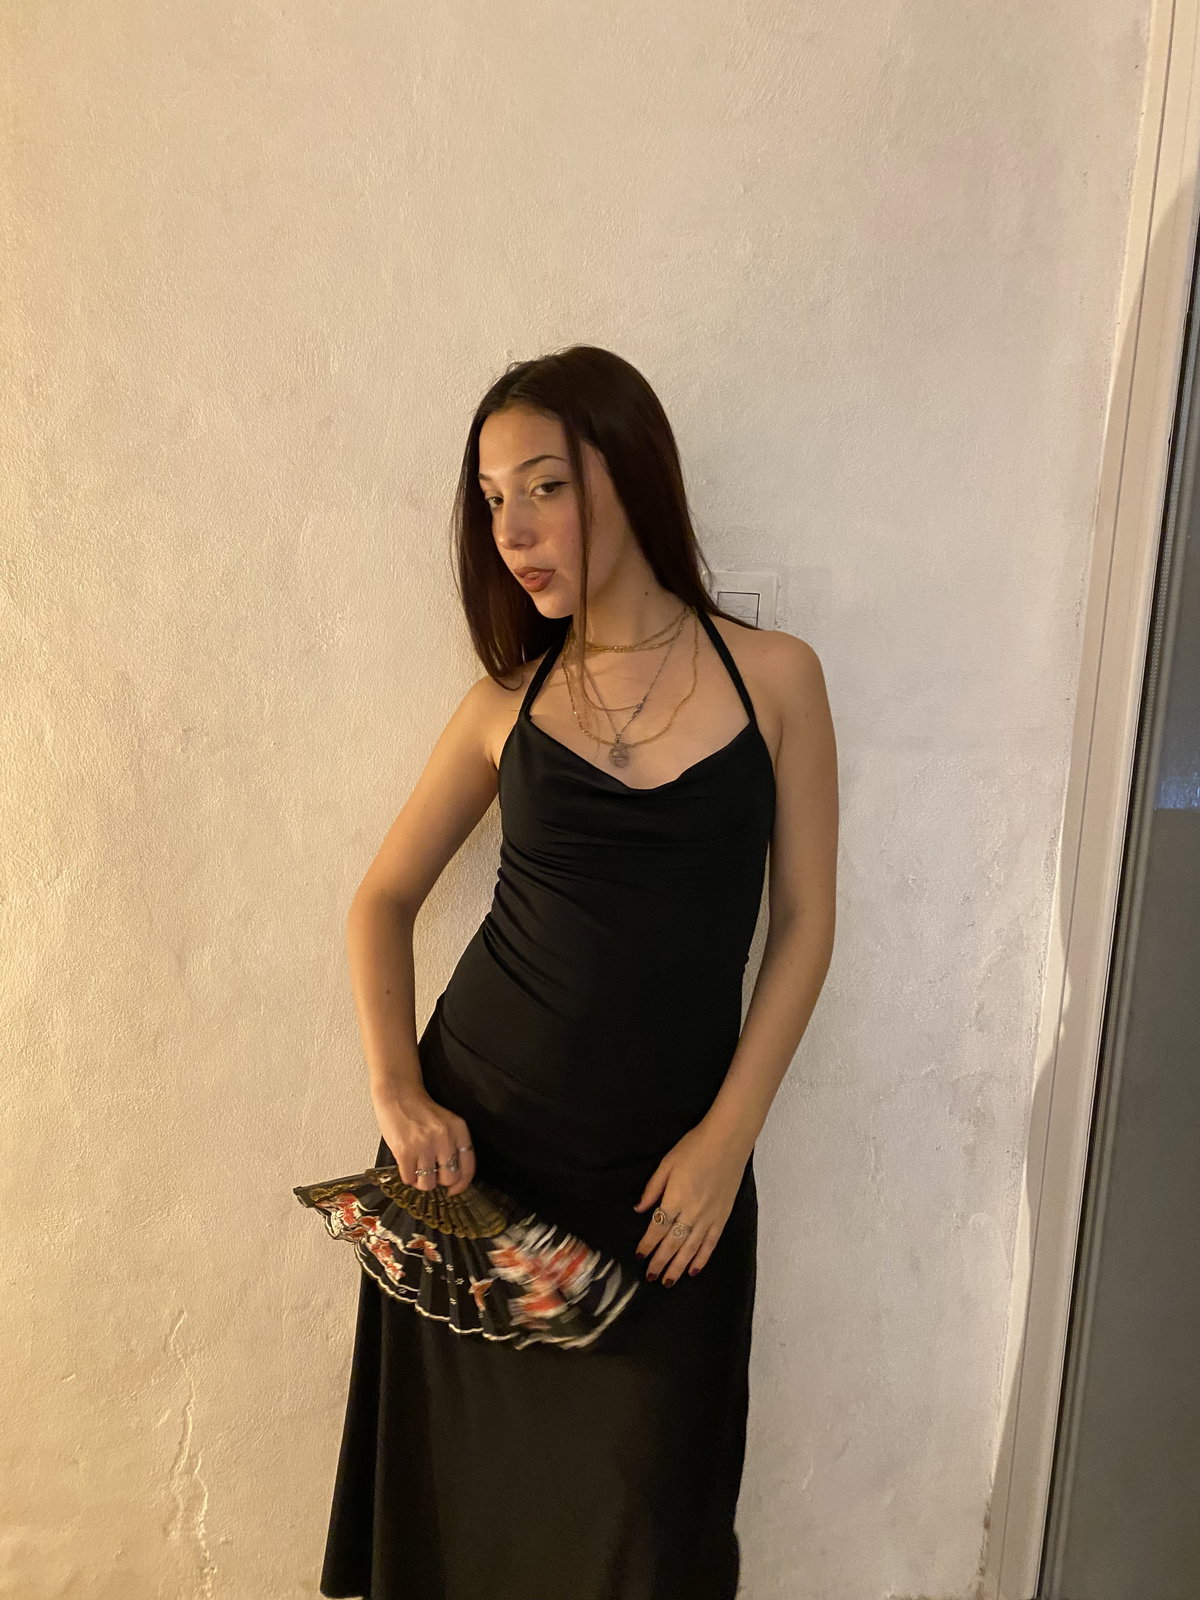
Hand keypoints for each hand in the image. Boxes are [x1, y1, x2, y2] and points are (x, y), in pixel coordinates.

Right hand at [372, 1087, 476, 1195]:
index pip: (468, 1167)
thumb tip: (453, 1179)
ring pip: (428, 1184)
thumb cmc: (421, 1110)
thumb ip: (454, 1145)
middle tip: (431, 1174)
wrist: (398, 1094)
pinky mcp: (405, 1151)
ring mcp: (424, 1145)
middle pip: (449, 1179)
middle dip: (440, 1181)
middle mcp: (444, 1138)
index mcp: (459, 1130)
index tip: (454, 1190)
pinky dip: (407, 1176)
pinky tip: (406, 1164)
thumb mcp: (447, 1122)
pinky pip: (409, 1179)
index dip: (462, 1184)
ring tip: (417, 1169)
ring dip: (421, 1181)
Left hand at [632, 1120, 750, 1284]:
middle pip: (673, 1243)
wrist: (728, 1141)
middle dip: (660, 1262)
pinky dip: (702, 1258)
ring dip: (678, 1267)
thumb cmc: (694, 1147)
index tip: (640, 1255)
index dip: (648, 1244)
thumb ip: (653, 1189)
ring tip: (668, 1282)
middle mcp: (692, 1211)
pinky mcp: (723, 1216)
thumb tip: (640, 1209)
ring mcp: (710, 1216)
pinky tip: (693, 1270)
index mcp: (676, 1197)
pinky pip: (711, 1243)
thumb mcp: (667, 1163)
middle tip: (651, 1277)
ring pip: (691, 1248)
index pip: (658, 1227)